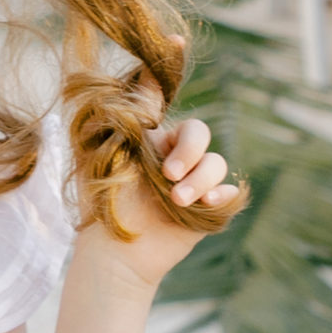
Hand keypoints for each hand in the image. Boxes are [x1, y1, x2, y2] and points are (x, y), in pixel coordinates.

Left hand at [85, 118, 241, 286]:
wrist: (115, 252)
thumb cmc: (103, 205)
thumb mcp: (101, 157)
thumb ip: (117, 123)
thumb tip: (141, 80)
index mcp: (156, 144)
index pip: (179, 122)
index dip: (181, 131)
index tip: (163, 146)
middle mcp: (178, 160)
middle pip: (200, 135)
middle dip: (189, 152)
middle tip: (169, 175)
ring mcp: (195, 185)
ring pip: (216, 165)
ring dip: (200, 179)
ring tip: (178, 201)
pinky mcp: (207, 211)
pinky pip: (230, 193)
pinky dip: (223, 195)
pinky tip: (206, 202)